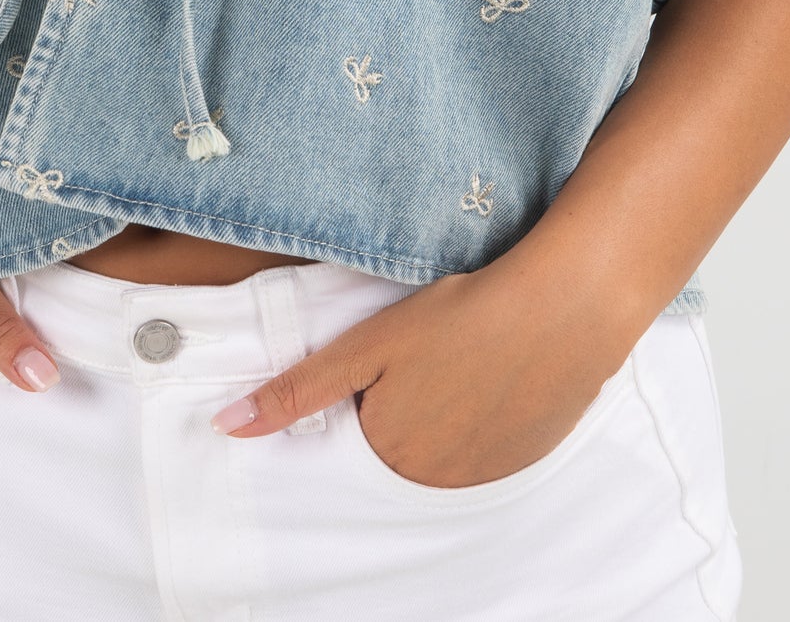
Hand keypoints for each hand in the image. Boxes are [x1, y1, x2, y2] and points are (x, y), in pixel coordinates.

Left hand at [209, 265, 631, 489]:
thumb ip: (298, 391)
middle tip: (429, 350)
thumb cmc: (461, 316)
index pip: (354, 434)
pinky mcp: (525, 458)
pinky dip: (484, 416)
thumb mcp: (369, 346)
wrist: (563, 307)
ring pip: (443, 448)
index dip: (367, 389)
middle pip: (398, 446)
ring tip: (462, 355)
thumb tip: (227, 428)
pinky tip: (494, 371)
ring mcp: (485, 474)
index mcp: (389, 455)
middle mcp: (435, 481)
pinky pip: (487, 447)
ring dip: (444, 412)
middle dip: (402, 403)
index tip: (390, 355)